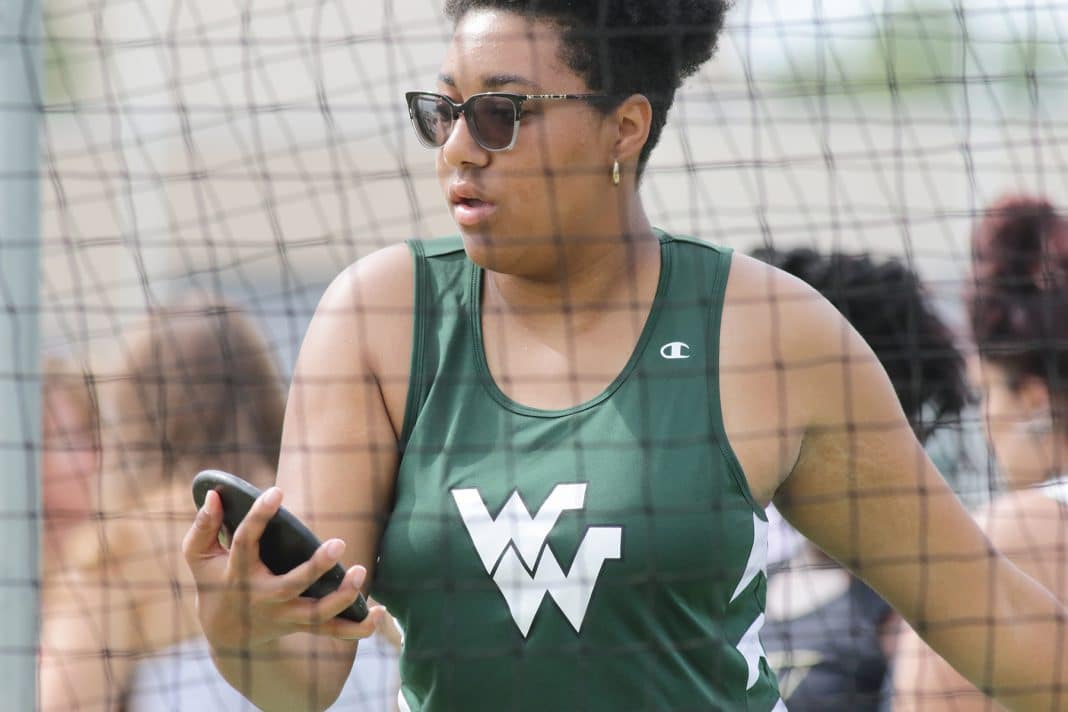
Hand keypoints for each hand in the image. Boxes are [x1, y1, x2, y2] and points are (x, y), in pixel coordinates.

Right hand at [182, 486, 385, 649]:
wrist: (225, 630)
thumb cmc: (213, 580)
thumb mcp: (198, 555)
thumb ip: (204, 525)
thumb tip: (215, 494)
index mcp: (238, 574)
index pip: (245, 542)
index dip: (259, 516)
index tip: (276, 491)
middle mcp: (265, 597)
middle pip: (292, 586)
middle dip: (316, 566)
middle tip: (338, 543)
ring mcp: (285, 615)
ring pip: (317, 614)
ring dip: (343, 597)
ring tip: (361, 571)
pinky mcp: (302, 625)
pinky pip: (333, 633)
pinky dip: (358, 628)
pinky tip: (380, 613)